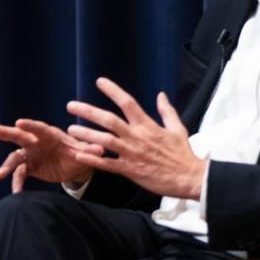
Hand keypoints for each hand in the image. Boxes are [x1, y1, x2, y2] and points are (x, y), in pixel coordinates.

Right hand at [0, 118, 90, 192]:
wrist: (75, 165)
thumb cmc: (81, 153)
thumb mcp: (86, 152)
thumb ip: (90, 150)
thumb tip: (100, 150)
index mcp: (50, 134)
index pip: (38, 127)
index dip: (29, 125)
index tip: (19, 122)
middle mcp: (36, 141)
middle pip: (17, 135)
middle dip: (2, 132)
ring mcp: (30, 154)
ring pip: (14, 158)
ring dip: (6, 166)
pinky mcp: (29, 167)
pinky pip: (19, 174)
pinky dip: (16, 183)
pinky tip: (16, 194)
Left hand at [62, 77, 206, 199]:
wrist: (189, 177)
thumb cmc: (183, 154)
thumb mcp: (177, 128)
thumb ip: (167, 111)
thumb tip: (161, 95)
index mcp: (147, 125)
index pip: (127, 102)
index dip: (112, 90)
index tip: (99, 81)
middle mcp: (136, 137)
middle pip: (108, 120)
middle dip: (88, 112)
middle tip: (71, 106)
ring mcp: (132, 154)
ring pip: (104, 141)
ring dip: (86, 134)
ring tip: (70, 130)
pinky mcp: (130, 170)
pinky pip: (107, 164)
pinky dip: (93, 159)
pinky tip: (79, 154)